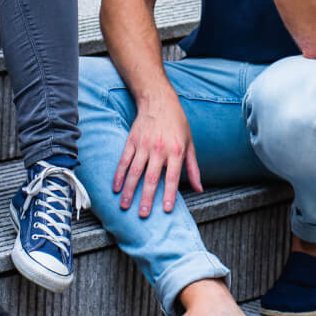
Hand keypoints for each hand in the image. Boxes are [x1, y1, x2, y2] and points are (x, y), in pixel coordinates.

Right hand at [113, 90, 201, 216]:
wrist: (159, 100)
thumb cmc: (177, 123)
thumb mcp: (190, 143)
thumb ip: (193, 168)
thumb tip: (199, 189)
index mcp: (175, 151)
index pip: (172, 177)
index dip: (169, 194)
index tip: (166, 210)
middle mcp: (159, 149)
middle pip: (151, 178)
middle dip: (147, 198)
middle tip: (143, 215)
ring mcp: (143, 145)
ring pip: (134, 171)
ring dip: (129, 190)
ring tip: (125, 206)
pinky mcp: (132, 141)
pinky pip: (124, 160)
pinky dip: (119, 175)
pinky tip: (116, 187)